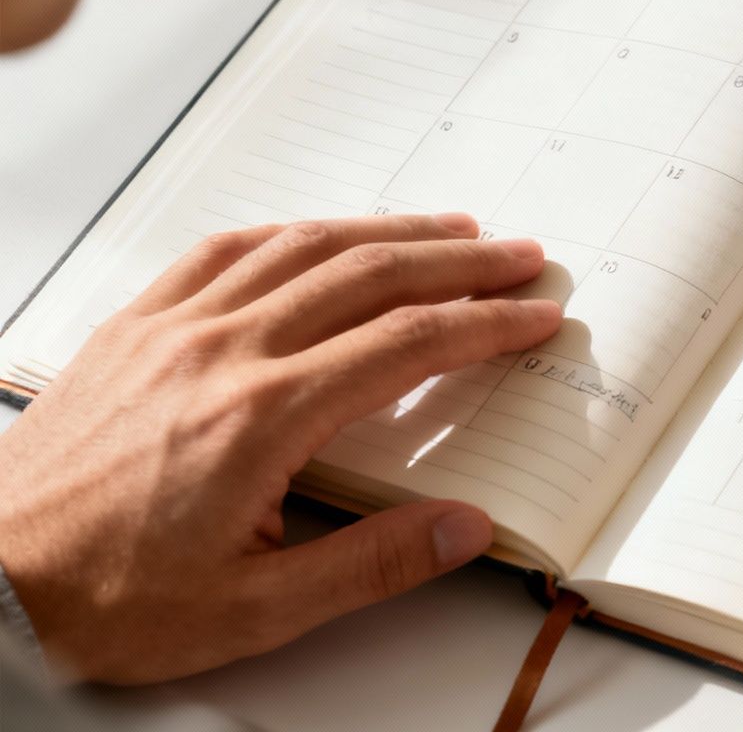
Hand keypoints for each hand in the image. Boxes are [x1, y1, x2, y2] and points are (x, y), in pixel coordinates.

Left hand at [0, 214, 562, 683]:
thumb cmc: (108, 601)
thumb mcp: (253, 612)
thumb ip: (370, 564)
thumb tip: (464, 527)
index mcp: (261, 418)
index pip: (406, 345)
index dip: (484, 324)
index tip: (534, 317)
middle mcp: (221, 353)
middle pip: (368, 276)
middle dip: (459, 262)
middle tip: (519, 257)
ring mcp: (172, 330)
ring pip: (303, 248)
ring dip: (387, 231)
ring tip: (450, 230)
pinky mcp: (131, 327)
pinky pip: (222, 251)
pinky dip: (291, 232)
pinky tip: (322, 233)